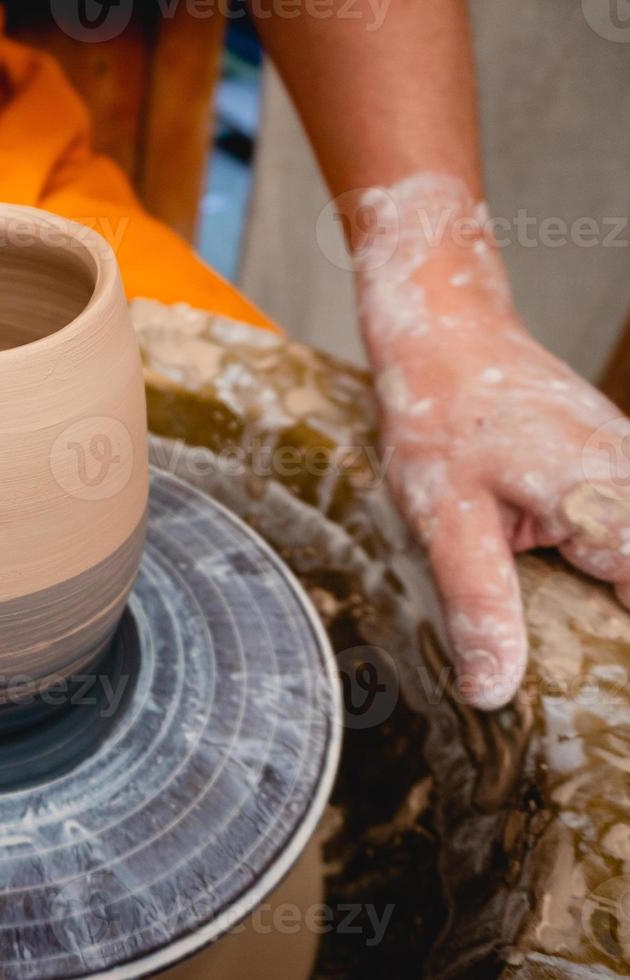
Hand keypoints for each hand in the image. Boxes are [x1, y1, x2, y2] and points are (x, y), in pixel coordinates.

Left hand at [354, 175, 628, 708]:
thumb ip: (480, 606)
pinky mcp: (623, 477)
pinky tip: (577, 599)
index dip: (623, 666)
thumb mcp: (445, 522)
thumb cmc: (441, 419)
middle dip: (616, 639)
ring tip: (576, 648)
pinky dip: (608, 575)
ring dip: (611, 608)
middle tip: (587, 703)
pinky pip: (627, 540)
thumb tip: (493, 692)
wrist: (449, 338)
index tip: (606, 712)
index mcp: (611, 506)